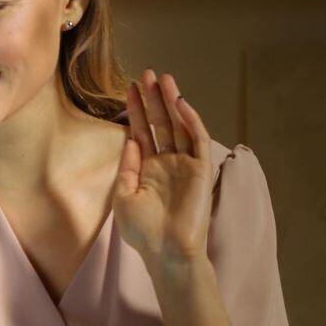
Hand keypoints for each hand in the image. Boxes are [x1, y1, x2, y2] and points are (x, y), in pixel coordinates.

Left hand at [112, 69, 212, 267]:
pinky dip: (191, 120)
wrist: (167, 252)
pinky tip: (180, 103)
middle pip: (160, 123)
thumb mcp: (124, 195)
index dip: (136, 110)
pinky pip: (198, 140)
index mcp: (147, 169)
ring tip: (163, 78)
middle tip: (146, 73)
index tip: (129, 88)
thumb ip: (127, 166)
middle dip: (153, 99)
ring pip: (179, 126)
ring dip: (171, 102)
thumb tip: (129, 139)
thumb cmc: (143, 231)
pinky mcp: (202, 170)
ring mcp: (185, 165)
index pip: (141, 132)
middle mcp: (167, 163)